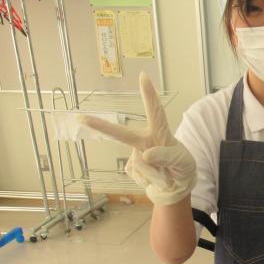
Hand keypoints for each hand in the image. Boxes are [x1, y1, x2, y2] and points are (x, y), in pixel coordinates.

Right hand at [80, 73, 196, 205]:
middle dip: (101, 126)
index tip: (143, 76)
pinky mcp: (131, 168)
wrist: (176, 187)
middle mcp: (145, 140)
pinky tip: (154, 178)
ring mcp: (136, 154)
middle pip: (122, 133)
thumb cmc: (182, 168)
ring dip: (155, 175)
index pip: (156, 112)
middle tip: (81, 118)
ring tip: (165, 175)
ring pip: (141, 166)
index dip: (149, 94)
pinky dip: (149, 181)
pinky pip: (138, 176)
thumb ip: (167, 156)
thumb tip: (144, 155)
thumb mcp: (182, 162)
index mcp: (160, 133)